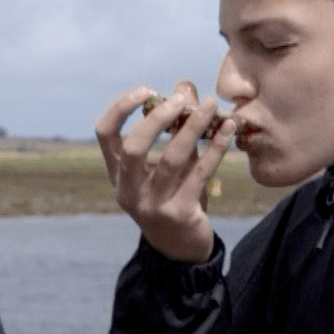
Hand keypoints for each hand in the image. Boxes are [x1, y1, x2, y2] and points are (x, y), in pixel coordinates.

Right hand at [93, 81, 235, 262]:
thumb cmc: (173, 196)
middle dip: (157, 118)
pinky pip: (199, 174)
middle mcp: (127, 189)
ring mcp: (151, 204)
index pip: (105, 134)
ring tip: (210, 105)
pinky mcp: (179, 213)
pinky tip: (228, 129)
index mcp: (117, 174)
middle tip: (181, 98)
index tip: (146, 91)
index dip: (121, 109)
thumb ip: (175, 128)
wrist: (180, 247)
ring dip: (192, 127)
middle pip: (133, 147)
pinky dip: (215, 148)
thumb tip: (184, 86)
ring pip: (171, 158)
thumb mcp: (169, 163)